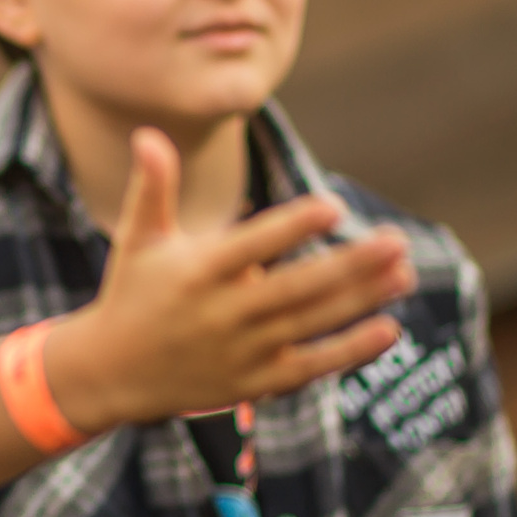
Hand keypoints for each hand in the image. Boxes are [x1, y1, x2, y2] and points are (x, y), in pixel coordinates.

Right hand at [46, 129, 413, 434]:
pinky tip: (389, 330)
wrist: (112, 372)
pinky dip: (349, 352)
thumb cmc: (132, 293)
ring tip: (405, 273)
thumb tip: (148, 134)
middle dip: (351, 264)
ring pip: (311, 323)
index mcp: (197, 271)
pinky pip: (309, 367)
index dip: (293, 226)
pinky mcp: (253, 383)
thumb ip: (152, 187)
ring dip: (362, 300)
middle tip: (396, 239)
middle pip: (297, 287)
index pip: (253, 245)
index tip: (332, 206)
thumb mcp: (138, 239)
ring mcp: (240, 351)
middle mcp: (222, 313)